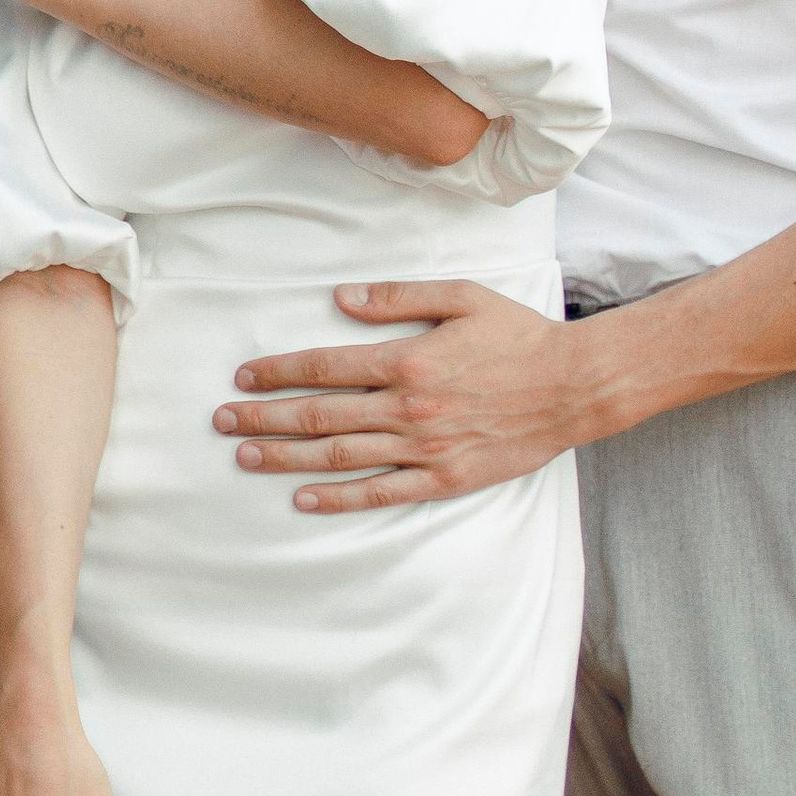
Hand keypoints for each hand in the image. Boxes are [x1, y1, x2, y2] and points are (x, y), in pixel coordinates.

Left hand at [213, 281, 593, 509]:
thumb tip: (339, 298)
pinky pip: (382, 492)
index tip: (244, 375)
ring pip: (341, 456)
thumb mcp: (460, 297)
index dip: (280, 372)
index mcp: (407, 359)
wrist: (572, 387)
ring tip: (246, 456)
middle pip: (321, 415)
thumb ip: (397, 297)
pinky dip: (340, 497)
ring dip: (287, 456)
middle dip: (266, 416)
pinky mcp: (444, 479)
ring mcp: (425, 448)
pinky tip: (304, 498)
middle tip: (223, 419)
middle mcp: (408, 407)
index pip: (325, 366)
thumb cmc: (517, 335)